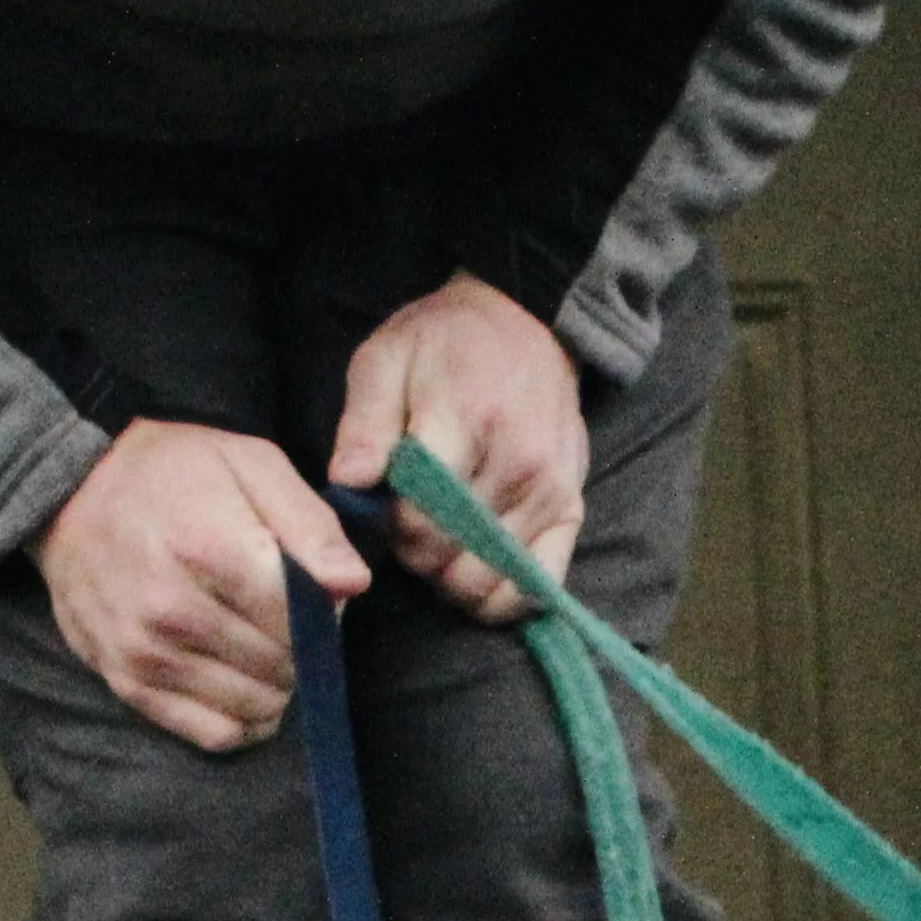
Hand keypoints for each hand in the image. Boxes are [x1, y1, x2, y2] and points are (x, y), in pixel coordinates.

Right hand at [35, 421, 371, 753]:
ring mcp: (147, 654)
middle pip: (282, 666)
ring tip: (261, 644)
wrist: (69, 494)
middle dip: (301, 648)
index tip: (312, 590)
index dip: (323, 611)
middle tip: (283, 617)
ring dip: (275, 686)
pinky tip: (244, 686)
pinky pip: (213, 734)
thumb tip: (352, 584)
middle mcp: (173, 611)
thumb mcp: (250, 463)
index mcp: (208, 550)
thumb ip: (309, 523)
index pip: (302, 620)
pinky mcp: (129, 685)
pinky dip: (242, 720)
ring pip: (255, 706)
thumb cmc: (172, 473)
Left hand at [331, 273, 585, 622]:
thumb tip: (347, 481)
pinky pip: (536, 587)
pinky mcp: (572, 512)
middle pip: (450, 554)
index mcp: (467, 419)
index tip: (382, 507)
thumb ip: (364, 423)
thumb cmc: (444, 344)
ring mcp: (551, 493)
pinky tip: (475, 570)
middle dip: (416, 554)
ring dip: (451, 576)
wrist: (526, 324)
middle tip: (407, 524)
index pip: (419, 517)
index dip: (388, 528)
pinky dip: (500, 596)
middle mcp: (519, 463)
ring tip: (440, 540)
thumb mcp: (385, 360)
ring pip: (487, 579)